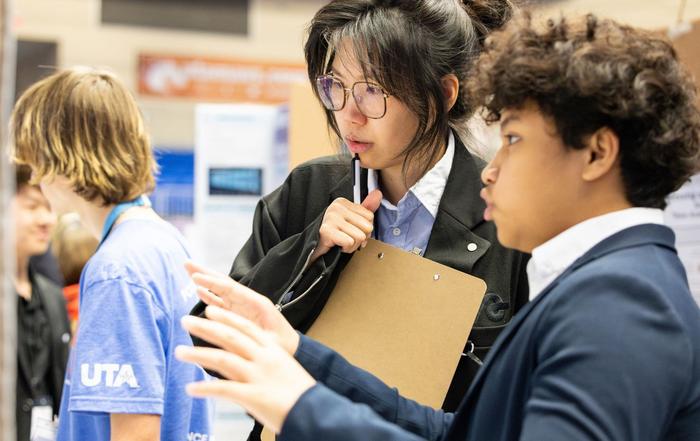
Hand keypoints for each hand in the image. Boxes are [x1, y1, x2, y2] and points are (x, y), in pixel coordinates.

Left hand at [176, 306, 315, 433]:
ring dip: (197, 354)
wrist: (315, 412)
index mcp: (273, 349)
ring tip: (178, 352)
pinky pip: (223, 389)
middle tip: (185, 321)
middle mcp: (264, 358)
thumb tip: (247, 358)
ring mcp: (258, 376)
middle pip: (230, 336)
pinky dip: (205, 388)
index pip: (246, 326)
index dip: (226, 317)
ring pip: (222, 358)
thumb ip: (265, 361)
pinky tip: (190, 388)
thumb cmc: (301, 394)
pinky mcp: (253, 396)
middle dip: (205, 327)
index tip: (210, 310)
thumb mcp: (284, 368)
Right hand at [185, 261, 298, 354]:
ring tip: (189, 271)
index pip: (231, 289)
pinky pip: (221, 302)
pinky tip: (198, 290)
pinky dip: (209, 296)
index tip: (195, 277)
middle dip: (205, 273)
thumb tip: (228, 328)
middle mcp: (248, 301)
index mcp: (257, 303)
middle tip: (187, 263)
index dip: (213, 283)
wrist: (292, 348)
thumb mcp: (270, 341)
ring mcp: (242, 307)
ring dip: (204, 281)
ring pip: (220, 291)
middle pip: (223, 284)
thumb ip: (252, 335)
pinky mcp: (238, 315)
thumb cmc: (283, 345)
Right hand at [311, 189, 382, 262]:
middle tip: (348, 238)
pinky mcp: (326, 231)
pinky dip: (346, 249)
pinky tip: (338, 246)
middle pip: (367, 226)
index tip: (353, 231)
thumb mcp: (352, 219)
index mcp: (342, 202)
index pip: (370, 217)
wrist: (315, 247)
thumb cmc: (334, 234)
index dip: (365, 229)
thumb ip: (366, 208)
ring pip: (360, 236)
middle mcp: (336, 207)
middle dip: (360, 238)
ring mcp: (330, 218)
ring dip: (353, 245)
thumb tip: (378, 194)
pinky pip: (350, 242)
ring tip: (342, 242)